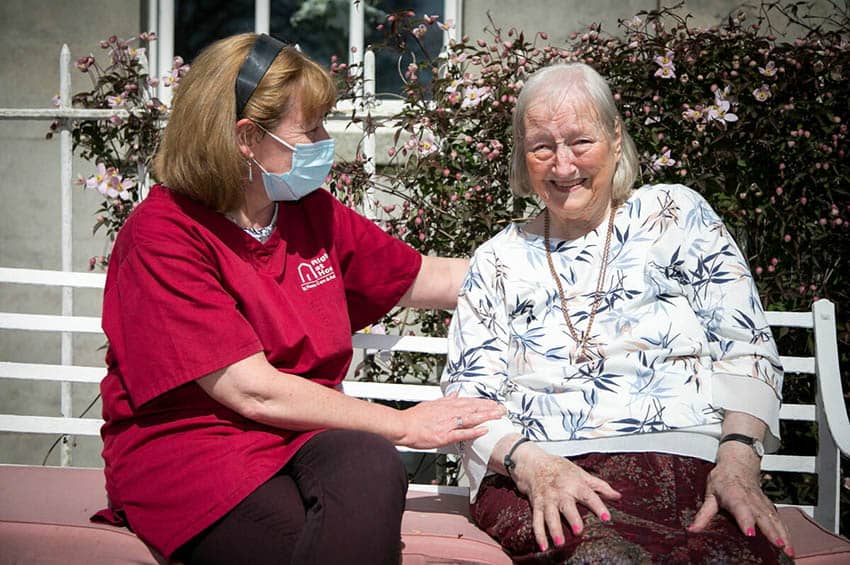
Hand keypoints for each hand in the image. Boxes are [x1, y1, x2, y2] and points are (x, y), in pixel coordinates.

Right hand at [397, 393, 504, 448]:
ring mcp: (447, 424)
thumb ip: (446, 400)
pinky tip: (483, 430)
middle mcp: (449, 413)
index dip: (483, 402)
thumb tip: (456, 394)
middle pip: (473, 409)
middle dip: (489, 409)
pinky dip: (473, 431)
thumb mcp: (431, 403)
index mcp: (446, 405)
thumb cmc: (414, 417)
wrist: (402, 426)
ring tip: (498, 416)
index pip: (469, 402)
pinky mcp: (444, 436)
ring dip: (486, 417)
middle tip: (502, 409)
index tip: (493, 403)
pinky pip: (461, 433)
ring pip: (470, 418)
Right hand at [512, 446, 620, 551]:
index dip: (598, 506)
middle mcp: (560, 492)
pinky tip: (543, 546)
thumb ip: (599, 486)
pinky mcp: (537, 505)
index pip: (588, 495)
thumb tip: (618, 496)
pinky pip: (537, 521)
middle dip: (572, 518)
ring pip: (550, 515)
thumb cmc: (559, 469)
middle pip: (566, 506)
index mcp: (574, 484)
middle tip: (578, 531)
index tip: (606, 518)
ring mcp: (547, 499)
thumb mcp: (580, 473)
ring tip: (559, 544)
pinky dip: (539, 534)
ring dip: (554, 529)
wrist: (533, 463)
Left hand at [689, 443, 793, 557]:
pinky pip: (779, 520)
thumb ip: (703, 514)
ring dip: (783, 535)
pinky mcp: (769, 506)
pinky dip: (786, 532)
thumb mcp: (710, 494)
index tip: (750, 533)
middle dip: (772, 532)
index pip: (741, 508)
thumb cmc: (723, 479)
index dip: (745, 520)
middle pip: (763, 517)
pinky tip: (790, 546)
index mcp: (735, 496)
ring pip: (775, 519)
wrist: (738, 463)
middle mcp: (752, 500)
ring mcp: (763, 503)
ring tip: (789, 552)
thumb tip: (692, 530)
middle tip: (780, 547)